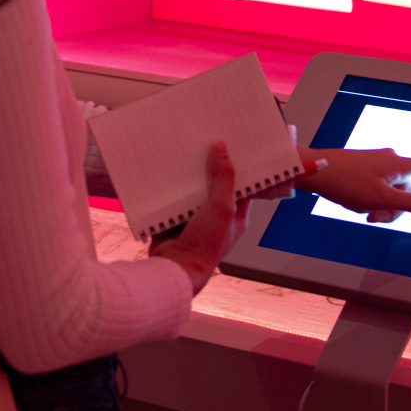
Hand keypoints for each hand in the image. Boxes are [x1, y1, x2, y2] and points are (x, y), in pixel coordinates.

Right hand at [149, 142, 249, 294]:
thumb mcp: (222, 207)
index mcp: (235, 216)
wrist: (174, 268)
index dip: (239, 167)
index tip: (234, 146)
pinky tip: (168, 170)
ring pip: (193, 190)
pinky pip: (174, 199)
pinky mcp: (175, 220)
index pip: (241, 186)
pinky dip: (171, 187)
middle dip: (210, 167)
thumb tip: (222, 148)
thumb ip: (223, 177)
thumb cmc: (205, 245)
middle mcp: (216, 217)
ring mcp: (195, 218)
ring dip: (189, 176)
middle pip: (215, 185)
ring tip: (187, 150)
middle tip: (207, 142)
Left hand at [297, 147, 410, 222]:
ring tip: (362, 210)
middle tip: (374, 216)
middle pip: (409, 190)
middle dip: (397, 208)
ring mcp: (380, 164)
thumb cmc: (346, 183)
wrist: (315, 170)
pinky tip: (357, 204)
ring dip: (383, 206)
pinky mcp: (368, 169)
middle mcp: (393, 161)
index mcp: (400, 165)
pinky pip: (380, 189)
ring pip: (393, 193)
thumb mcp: (381, 200)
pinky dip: (373, 201)